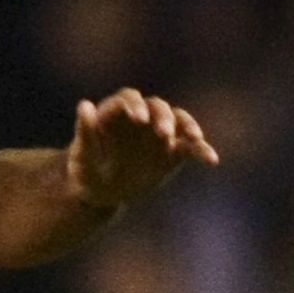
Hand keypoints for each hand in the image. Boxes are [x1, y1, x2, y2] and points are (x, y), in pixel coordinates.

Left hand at [68, 88, 218, 208]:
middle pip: (157, 107)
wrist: (101, 194)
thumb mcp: (82, 156)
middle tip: (163, 133)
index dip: (135, 105)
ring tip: (194, 138)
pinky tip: (211, 160)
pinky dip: (202, 150)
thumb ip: (85, 131)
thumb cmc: (84, 172)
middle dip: (162, 117)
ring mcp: (158, 133)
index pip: (129, 99)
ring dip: (187, 126)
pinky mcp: (173, 151)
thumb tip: (84, 104)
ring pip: (179, 120)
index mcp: (115, 113)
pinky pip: (191, 146)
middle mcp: (140, 118)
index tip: (139, 120)